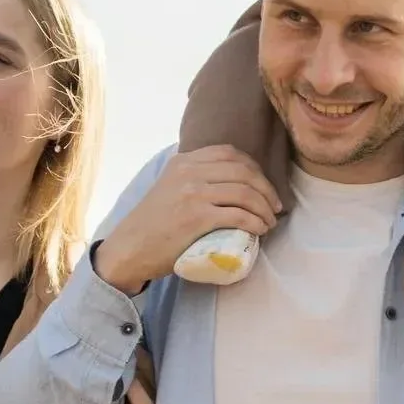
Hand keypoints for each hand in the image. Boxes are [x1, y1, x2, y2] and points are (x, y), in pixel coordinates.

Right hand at [94, 146, 281, 294]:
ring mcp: (193, 194)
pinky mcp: (197, 218)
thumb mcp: (168, 188)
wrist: (129, 250)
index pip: (230, 153)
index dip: (254, 168)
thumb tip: (227, 182)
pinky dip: (255, 223)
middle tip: (275, 207)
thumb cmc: (152, 225)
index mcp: (183, 162)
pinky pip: (239, 215)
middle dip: (267, 189)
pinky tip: (260, 230)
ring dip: (265, 208)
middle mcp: (189, 172)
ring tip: (270, 222)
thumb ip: (192, 178)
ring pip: (245, 193)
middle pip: (243, 172)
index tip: (264, 186)